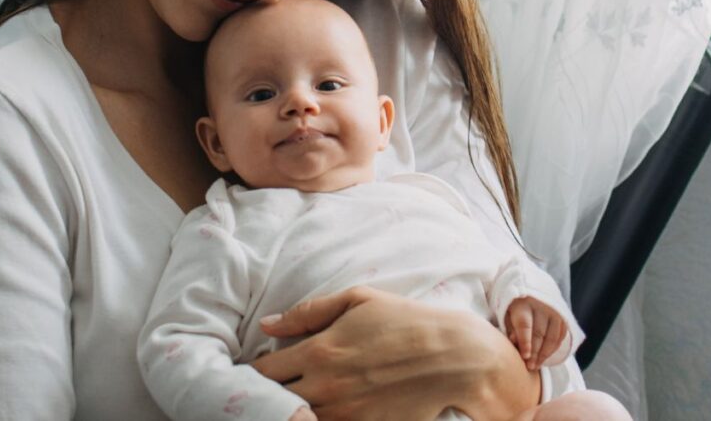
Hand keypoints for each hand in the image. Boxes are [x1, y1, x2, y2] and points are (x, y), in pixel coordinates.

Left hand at [251, 286, 539, 420]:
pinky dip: (317, 420)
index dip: (255, 374)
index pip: (263, 373)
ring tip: (294, 399)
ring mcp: (345, 414)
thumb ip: (308, 312)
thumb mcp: (357, 301)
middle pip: (274, 401)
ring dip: (290, 410)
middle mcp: (326, 387)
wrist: (455, 357)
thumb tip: (267, 325)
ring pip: (297, 419)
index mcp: (318, 352)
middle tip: (269, 389)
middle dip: (267, 395)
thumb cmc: (405, 322)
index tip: (258, 370)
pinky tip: (321, 410)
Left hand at [505, 297, 566, 370]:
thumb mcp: (507, 311)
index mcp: (523, 303)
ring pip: (552, 337)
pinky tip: (546, 357)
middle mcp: (541, 306)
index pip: (525, 325)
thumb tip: (515, 343)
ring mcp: (554, 311)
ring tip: (536, 366)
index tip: (525, 357)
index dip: (525, 342)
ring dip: (544, 354)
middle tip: (529, 366)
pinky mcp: (563, 316)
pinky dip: (553, 348)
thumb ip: (510, 326)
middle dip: (534, 353)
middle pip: (539, 334)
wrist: (531, 286)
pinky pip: (560, 336)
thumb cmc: (515, 304)